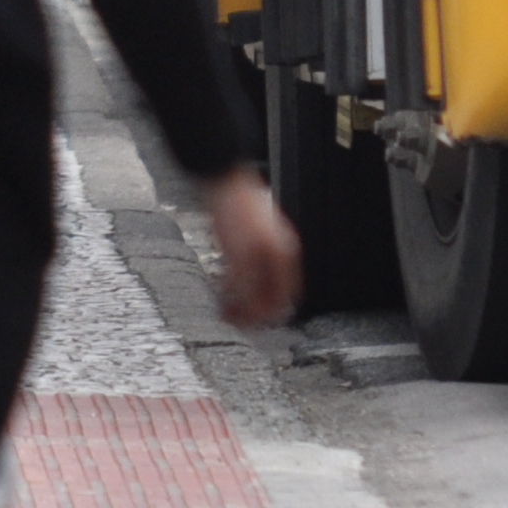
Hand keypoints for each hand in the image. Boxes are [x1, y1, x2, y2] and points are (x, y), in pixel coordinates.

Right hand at [205, 167, 301, 327]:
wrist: (227, 182)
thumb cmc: (245, 206)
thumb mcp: (268, 233)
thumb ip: (271, 258)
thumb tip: (267, 286)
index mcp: (287, 249)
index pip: (289, 292)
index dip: (276, 310)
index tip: (263, 318)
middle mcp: (276, 254)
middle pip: (272, 301)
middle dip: (257, 317)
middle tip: (243, 324)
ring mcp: (257, 254)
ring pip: (251, 298)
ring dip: (239, 312)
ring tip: (227, 316)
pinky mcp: (236, 252)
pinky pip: (232, 286)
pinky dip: (226, 297)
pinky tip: (219, 300)